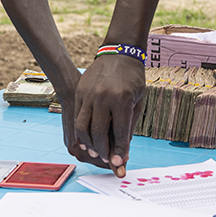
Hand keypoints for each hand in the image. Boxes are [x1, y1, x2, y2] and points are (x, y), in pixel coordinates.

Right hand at [72, 55, 144, 177]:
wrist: (119, 53)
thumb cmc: (132, 78)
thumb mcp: (137, 101)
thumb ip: (129, 125)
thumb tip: (124, 151)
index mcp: (121, 100)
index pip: (120, 133)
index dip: (120, 151)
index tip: (119, 163)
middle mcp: (103, 97)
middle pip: (99, 134)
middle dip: (104, 151)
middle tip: (108, 159)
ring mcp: (89, 94)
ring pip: (84, 128)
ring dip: (90, 144)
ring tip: (97, 151)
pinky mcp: (80, 92)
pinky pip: (78, 117)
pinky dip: (82, 131)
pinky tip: (88, 138)